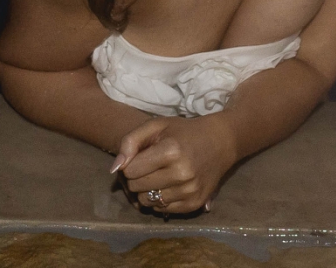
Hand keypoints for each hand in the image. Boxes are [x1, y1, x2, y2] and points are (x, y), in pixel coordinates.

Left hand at [113, 113, 236, 215]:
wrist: (220, 142)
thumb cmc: (183, 132)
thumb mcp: (157, 126)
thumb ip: (130, 142)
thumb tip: (114, 169)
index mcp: (171, 150)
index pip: (130, 170)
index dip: (130, 163)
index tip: (140, 156)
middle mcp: (181, 174)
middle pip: (136, 188)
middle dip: (137, 177)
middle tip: (148, 166)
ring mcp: (189, 191)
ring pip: (147, 202)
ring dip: (147, 190)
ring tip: (158, 175)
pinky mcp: (194, 205)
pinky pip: (162, 210)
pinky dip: (160, 199)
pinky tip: (169, 185)